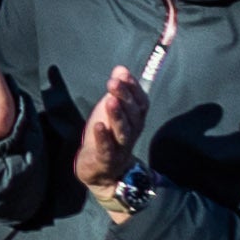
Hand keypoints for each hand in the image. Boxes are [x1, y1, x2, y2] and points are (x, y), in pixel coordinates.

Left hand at [70, 69, 149, 197]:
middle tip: (113, 83)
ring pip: (123, 132)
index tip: (122, 74)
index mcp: (135, 120)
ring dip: (117, 116)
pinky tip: (99, 126)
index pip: (141, 102)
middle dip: (124, 97)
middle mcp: (132, 133)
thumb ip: (118, 91)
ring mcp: (120, 148)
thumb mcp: (111, 110)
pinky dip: (104, 137)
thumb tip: (120, 69)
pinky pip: (107, 149)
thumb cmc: (107, 135)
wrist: (101, 171)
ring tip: (110, 101)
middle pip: (133, 115)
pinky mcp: (106, 160)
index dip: (133, 87)